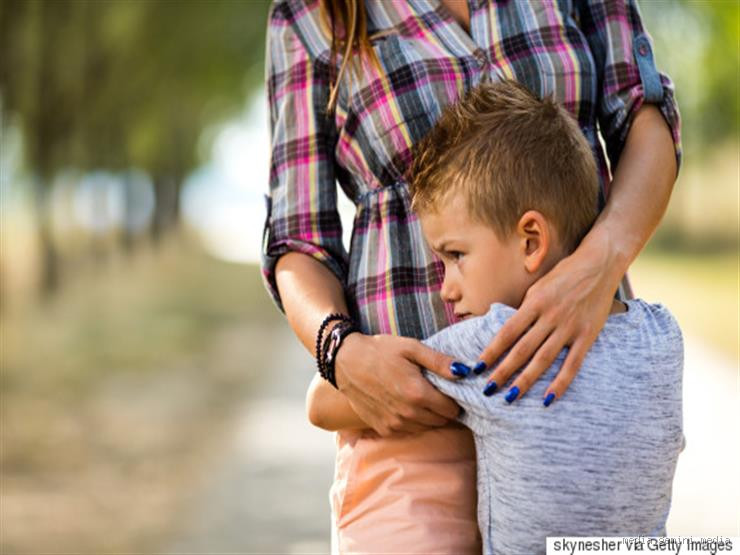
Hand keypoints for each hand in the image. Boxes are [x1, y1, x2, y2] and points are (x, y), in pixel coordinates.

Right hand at [334, 333, 464, 436]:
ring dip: (429, 415)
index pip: (452, 409)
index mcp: (418, 393)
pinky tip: (405, 404)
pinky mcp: (383, 428)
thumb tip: (465, 371)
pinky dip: (413, 421)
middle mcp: (408, 413)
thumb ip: (439, 361)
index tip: (451, 390)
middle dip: (444, 408)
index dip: (456, 400)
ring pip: (427, 427)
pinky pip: (409, 431)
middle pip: (442, 420)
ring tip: (420, 396)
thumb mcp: (411, 348)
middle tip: (437, 391)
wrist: (345, 362)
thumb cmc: (380, 350)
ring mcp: (395, 423)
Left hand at [477, 232, 621, 404]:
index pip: (507, 332)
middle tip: (487, 389)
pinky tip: (547, 398)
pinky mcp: (587, 335)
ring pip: (543, 359)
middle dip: (503, 371)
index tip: (478, 366)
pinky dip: (560, 383)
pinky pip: (572, 364)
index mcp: (535, 302)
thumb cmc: (565, 274)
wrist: (600, 263)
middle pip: (522, 349)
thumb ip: (526, 309)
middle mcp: (550, 316)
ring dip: (525, 380)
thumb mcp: (539, 286)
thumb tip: (509, 332)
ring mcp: (570, 327)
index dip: (491, 351)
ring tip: (510, 397)